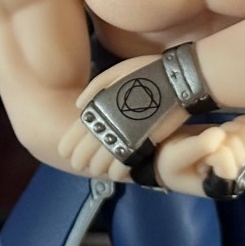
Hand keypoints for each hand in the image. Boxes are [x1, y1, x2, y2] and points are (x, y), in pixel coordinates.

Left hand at [57, 55, 181, 178]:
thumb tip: (79, 107)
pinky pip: (124, 163)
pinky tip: (114, 173)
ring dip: (96, 168)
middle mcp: (110, 122)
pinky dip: (117, 170)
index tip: (64, 151)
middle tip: (78, 165)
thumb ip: (95, 89)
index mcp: (100, 104)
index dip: (70, 142)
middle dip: (80, 159)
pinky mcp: (145, 143)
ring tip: (94, 172)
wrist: (180, 79)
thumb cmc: (148, 72)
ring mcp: (127, 134)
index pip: (77, 129)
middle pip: (87, 148)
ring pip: (103, 159)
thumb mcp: (117, 71)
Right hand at [152, 116, 244, 197]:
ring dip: (229, 130)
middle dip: (219, 140)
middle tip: (204, 147)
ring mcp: (244, 159)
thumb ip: (199, 148)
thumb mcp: (176, 158)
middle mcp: (237, 175)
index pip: (225, 159)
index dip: (211, 152)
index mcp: (220, 186)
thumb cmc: (172, 162)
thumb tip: (221, 134)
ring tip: (216, 137)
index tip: (199, 160)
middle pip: (237, 146)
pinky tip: (231, 125)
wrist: (173, 157)